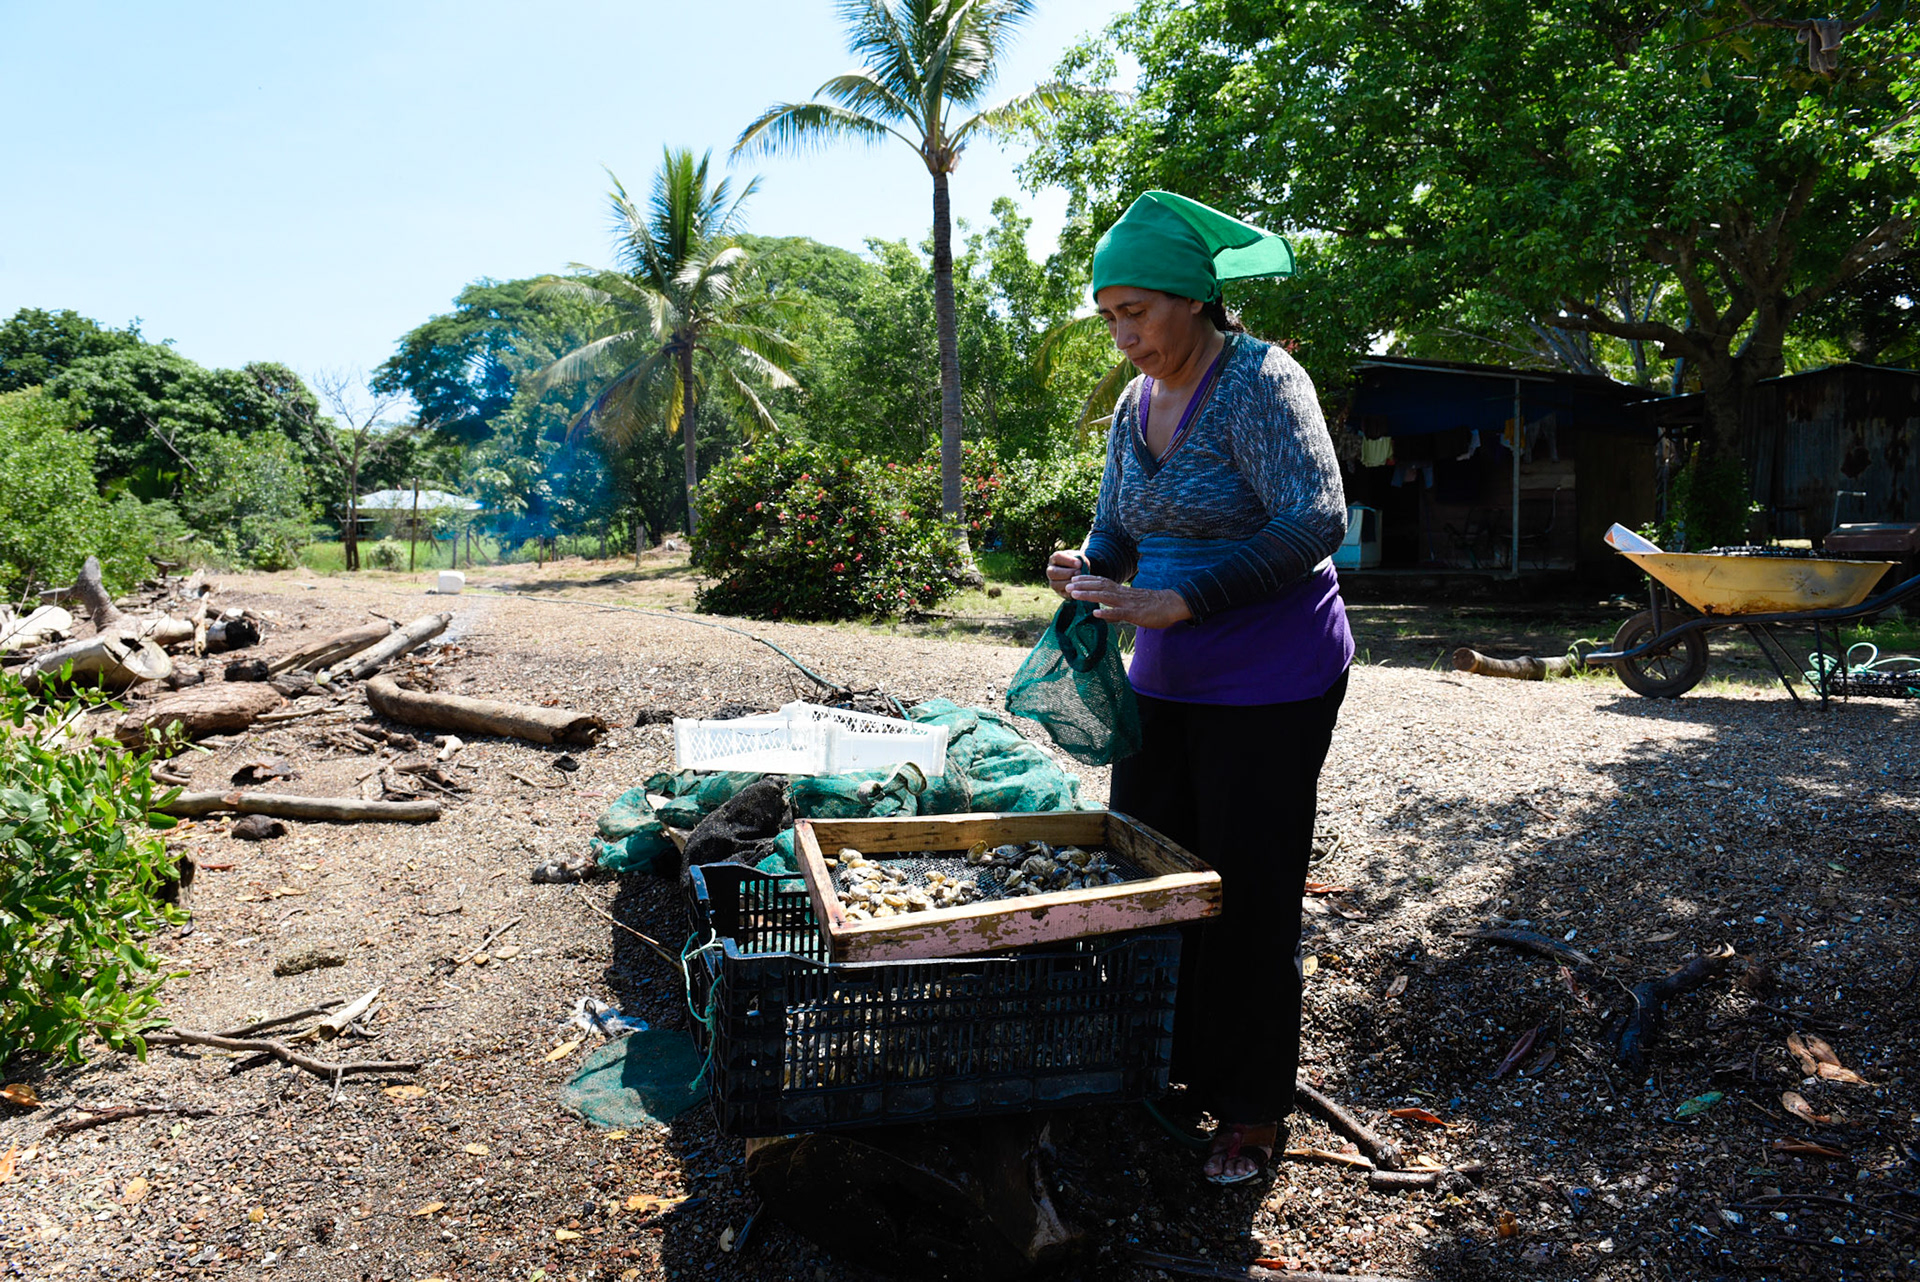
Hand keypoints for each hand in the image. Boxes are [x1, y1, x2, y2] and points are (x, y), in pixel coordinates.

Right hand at [1045, 550, 1085, 598]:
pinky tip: (1079, 588)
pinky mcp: (1059, 592)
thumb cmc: (1078, 562)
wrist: (1080, 572)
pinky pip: (1062, 593)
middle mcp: (1050, 570)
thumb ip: (1080, 558)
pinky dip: (1071, 591)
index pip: (1057, 557)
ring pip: (1055, 584)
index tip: (1079, 563)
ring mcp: (1053, 582)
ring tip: (1079, 580)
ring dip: (1069, 583)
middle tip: (1079, 572)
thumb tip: (1079, 565)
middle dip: (1067, 573)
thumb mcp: (1080, 557)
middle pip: (1053, 572)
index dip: (1068, 560)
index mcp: (1055, 558)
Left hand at [1065, 576, 1193, 628]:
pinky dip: (1106, 612)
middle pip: (1100, 586)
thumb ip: (1118, 608)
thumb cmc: (1153, 606)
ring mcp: (1128, 603)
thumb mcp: (1132, 605)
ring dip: (1089, 595)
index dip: (1087, 580)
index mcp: (1122, 591)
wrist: (1172, 605)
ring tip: (1074, 595)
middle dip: (1083, 585)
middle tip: (1068, 585)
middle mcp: (1123, 594)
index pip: (1102, 582)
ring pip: (1106, 597)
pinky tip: (1095, 613)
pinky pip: (1119, 613)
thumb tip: (1104, 614)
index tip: (1074, 579)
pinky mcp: (1135, 614)